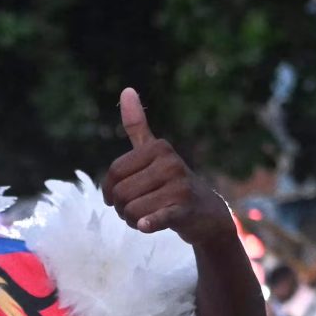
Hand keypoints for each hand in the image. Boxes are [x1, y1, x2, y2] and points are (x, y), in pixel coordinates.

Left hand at [102, 89, 223, 242]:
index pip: (115, 172)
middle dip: (122, 209)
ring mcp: (179, 186)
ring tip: (147, 218)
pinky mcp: (185, 209)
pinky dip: (150, 222)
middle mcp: (170, 163)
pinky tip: (145, 226)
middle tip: (135, 210)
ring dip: (133, 221)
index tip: (115, 197)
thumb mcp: (155, 153)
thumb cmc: (171, 182)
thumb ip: (138, 126)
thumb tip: (126, 89)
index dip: (109, 190)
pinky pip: (160, 216)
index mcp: (158, 148)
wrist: (206, 213)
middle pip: (122, 193)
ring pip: (133, 210)